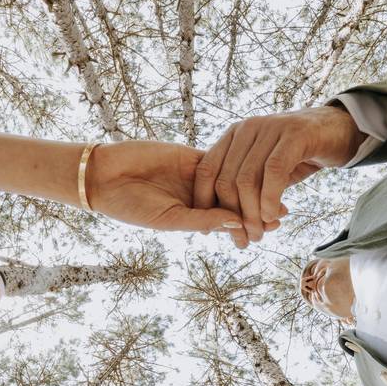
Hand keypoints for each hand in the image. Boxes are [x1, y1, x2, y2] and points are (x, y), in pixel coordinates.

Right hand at [85, 140, 281, 235]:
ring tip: (279, 192)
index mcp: (192, 218)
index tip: (270, 228)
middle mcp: (198, 199)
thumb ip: (202, 219)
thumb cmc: (130, 206)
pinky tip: (261, 164)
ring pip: (232, 181)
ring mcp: (197, 177)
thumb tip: (235, 222)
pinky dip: (239, 163)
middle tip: (282, 214)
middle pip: (235, 203)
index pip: (226, 223)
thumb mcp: (168, 219)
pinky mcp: (192, 156)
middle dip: (258, 208)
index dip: (248, 225)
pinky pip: (220, 159)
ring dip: (254, 187)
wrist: (104, 176)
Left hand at [193, 106, 365, 247]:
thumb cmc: (298, 155)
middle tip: (245, 240)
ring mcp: (270, 129)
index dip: (204, 203)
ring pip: (247, 179)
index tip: (209, 230)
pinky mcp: (294, 135)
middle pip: (226, 180)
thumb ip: (245, 189)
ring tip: (260, 234)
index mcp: (233, 136)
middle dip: (232, 216)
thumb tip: (224, 223)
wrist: (337, 131)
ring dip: (252, 214)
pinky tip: (272, 217)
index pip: (206, 171)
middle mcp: (247, 129)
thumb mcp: (265, 171)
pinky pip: (274, 172)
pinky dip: (270, 199)